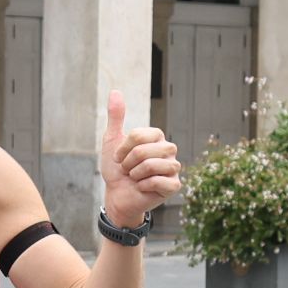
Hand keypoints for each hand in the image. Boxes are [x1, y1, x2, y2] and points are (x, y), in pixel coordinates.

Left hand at [99, 91, 180, 227]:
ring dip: (135, 174)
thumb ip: (116, 117)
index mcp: (156, 137)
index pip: (138, 135)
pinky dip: (144, 185)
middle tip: (128, 170)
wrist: (117, 196)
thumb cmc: (117, 169)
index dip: (123, 149)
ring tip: (135, 178)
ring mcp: (174, 168)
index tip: (120, 158)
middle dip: (128, 163)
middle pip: (143, 150)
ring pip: (152, 165)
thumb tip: (115, 91)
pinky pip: (159, 181)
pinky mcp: (174, 185)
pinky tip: (143, 187)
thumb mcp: (112, 141)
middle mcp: (169, 149)